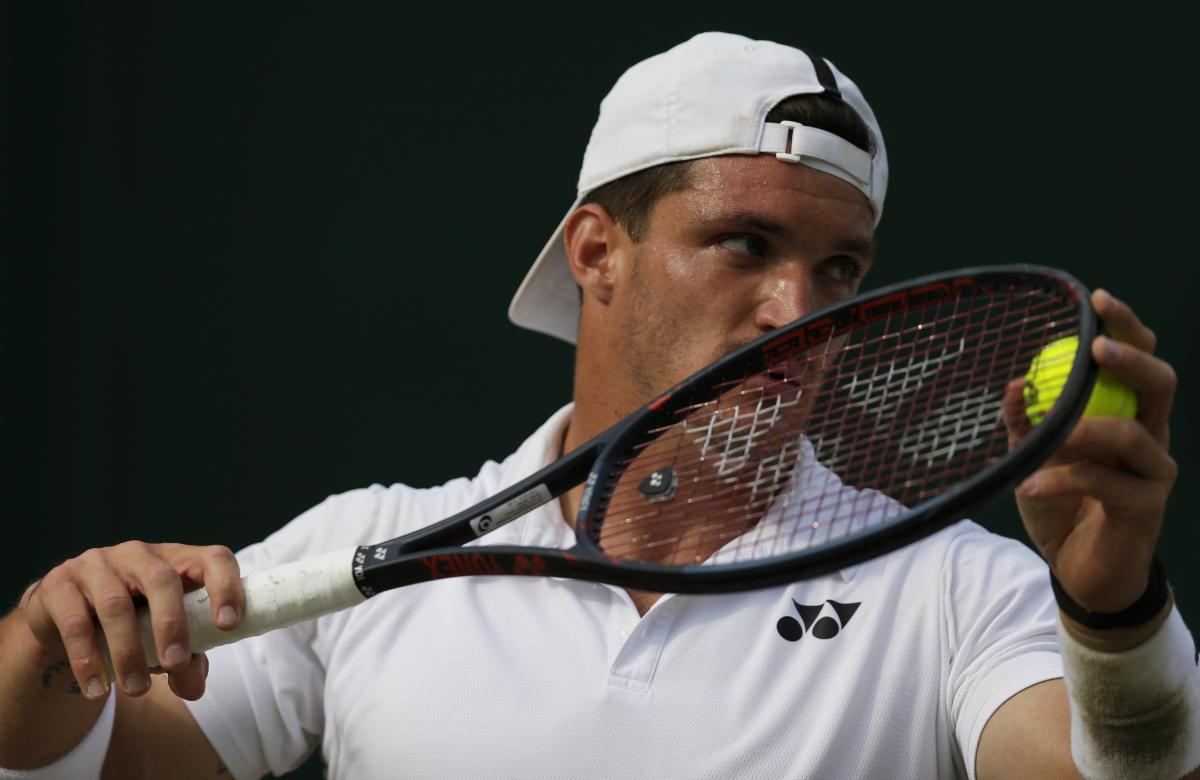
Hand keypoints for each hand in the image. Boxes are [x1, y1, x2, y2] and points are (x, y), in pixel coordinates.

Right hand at [18, 542, 244, 700]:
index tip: (228, 625)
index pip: (212, 558)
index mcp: (178, 560)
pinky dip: (88, 660)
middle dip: (172, 624)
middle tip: (176, 664)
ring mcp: (98, 564)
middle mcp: (140, 554)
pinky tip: (97, 690)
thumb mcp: (165, 639)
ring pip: (116, 603)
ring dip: (129, 651)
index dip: (226, 587)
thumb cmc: (133, 622)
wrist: (65, 617)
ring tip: (137, 690)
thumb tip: (195, 688)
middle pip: (162, 579)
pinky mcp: (60, 584)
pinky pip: (75, 622)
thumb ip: (187, 660)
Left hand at [1004, 289, 1176, 613]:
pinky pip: (1104, 482)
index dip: (1125, 328)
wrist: (1079, 569)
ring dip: (1083, 432)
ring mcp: (1154, 472)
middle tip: (1098, 347)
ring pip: (1132, 435)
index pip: (1138, 361)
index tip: (1097, 300)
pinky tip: (1030, 486)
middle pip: (1160, 383)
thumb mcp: (1032, 459)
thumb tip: (1014, 382)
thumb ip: (1025, 423)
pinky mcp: (1145, 506)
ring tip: (1045, 442)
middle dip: (1132, 358)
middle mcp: (1151, 436)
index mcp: (1128, 415)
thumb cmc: (1060, 504)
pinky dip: (1062, 479)